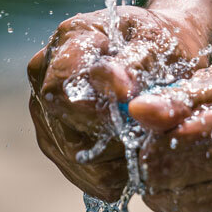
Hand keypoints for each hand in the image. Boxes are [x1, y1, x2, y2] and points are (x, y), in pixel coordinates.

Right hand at [27, 0, 211, 201]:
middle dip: (109, 138)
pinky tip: (132, 162)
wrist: (165, 54)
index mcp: (72, 37)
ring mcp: (46, 105)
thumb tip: (117, 89)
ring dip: (111, 160)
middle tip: (144, 135)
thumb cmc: (164, 44)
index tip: (131, 114)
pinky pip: (76, 169)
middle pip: (63, 123)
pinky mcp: (56, 136)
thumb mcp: (160, 45)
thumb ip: (136, 65)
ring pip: (69, 151)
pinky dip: (108, 174)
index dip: (95, 109)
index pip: (63, 84)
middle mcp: (47, 70)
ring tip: (142, 146)